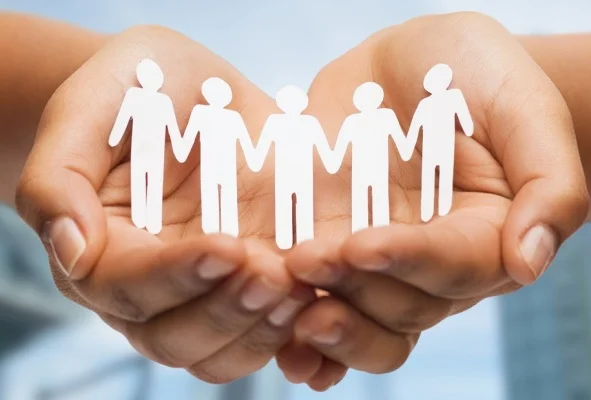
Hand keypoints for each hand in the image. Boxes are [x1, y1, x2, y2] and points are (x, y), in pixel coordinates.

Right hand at [16, 25, 314, 383]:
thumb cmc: (133, 91)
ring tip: (302, 287)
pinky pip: (266, 333)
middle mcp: (149, 285)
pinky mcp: (250, 279)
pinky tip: (324, 303)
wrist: (188, 90)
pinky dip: (294, 333)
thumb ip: (58, 179)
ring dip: (262, 330)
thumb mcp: (88, 109)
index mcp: (101, 249)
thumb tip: (70, 252)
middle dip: (225, 312)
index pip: (128, 287)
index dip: (176, 277)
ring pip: (222, 351)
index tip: (227, 247)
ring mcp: (204, 289)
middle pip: (175, 337)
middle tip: (272, 274)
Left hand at [277, 12, 588, 389]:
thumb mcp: (521, 105)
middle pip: (402, 307)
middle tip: (305, 260)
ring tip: (278, 296)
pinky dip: (297, 327)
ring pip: (359, 318)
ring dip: (322, 321)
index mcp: (487, 235)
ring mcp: (378, 261)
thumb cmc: (472, 73)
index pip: (455, 266)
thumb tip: (529, 263)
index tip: (362, 245)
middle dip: (353, 289)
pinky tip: (275, 330)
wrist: (407, 65)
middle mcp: (431, 261)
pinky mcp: (333, 247)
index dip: (410, 261)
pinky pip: (320, 301)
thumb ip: (546, 182)